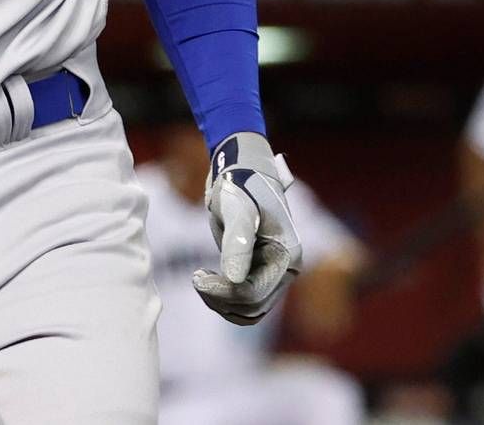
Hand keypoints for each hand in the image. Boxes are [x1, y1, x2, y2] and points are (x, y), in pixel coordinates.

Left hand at [193, 132, 303, 324]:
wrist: (239, 173)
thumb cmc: (239, 186)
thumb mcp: (236, 210)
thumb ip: (237, 243)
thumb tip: (234, 280)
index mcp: (288, 257)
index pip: (255, 294)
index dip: (224, 292)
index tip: (196, 277)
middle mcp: (286, 269)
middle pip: (252, 307)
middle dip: (220, 298)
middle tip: (195, 276)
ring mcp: (273, 273)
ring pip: (248, 310)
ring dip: (221, 302)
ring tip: (199, 278)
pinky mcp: (259, 272)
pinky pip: (244, 301)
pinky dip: (223, 298)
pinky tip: (207, 278)